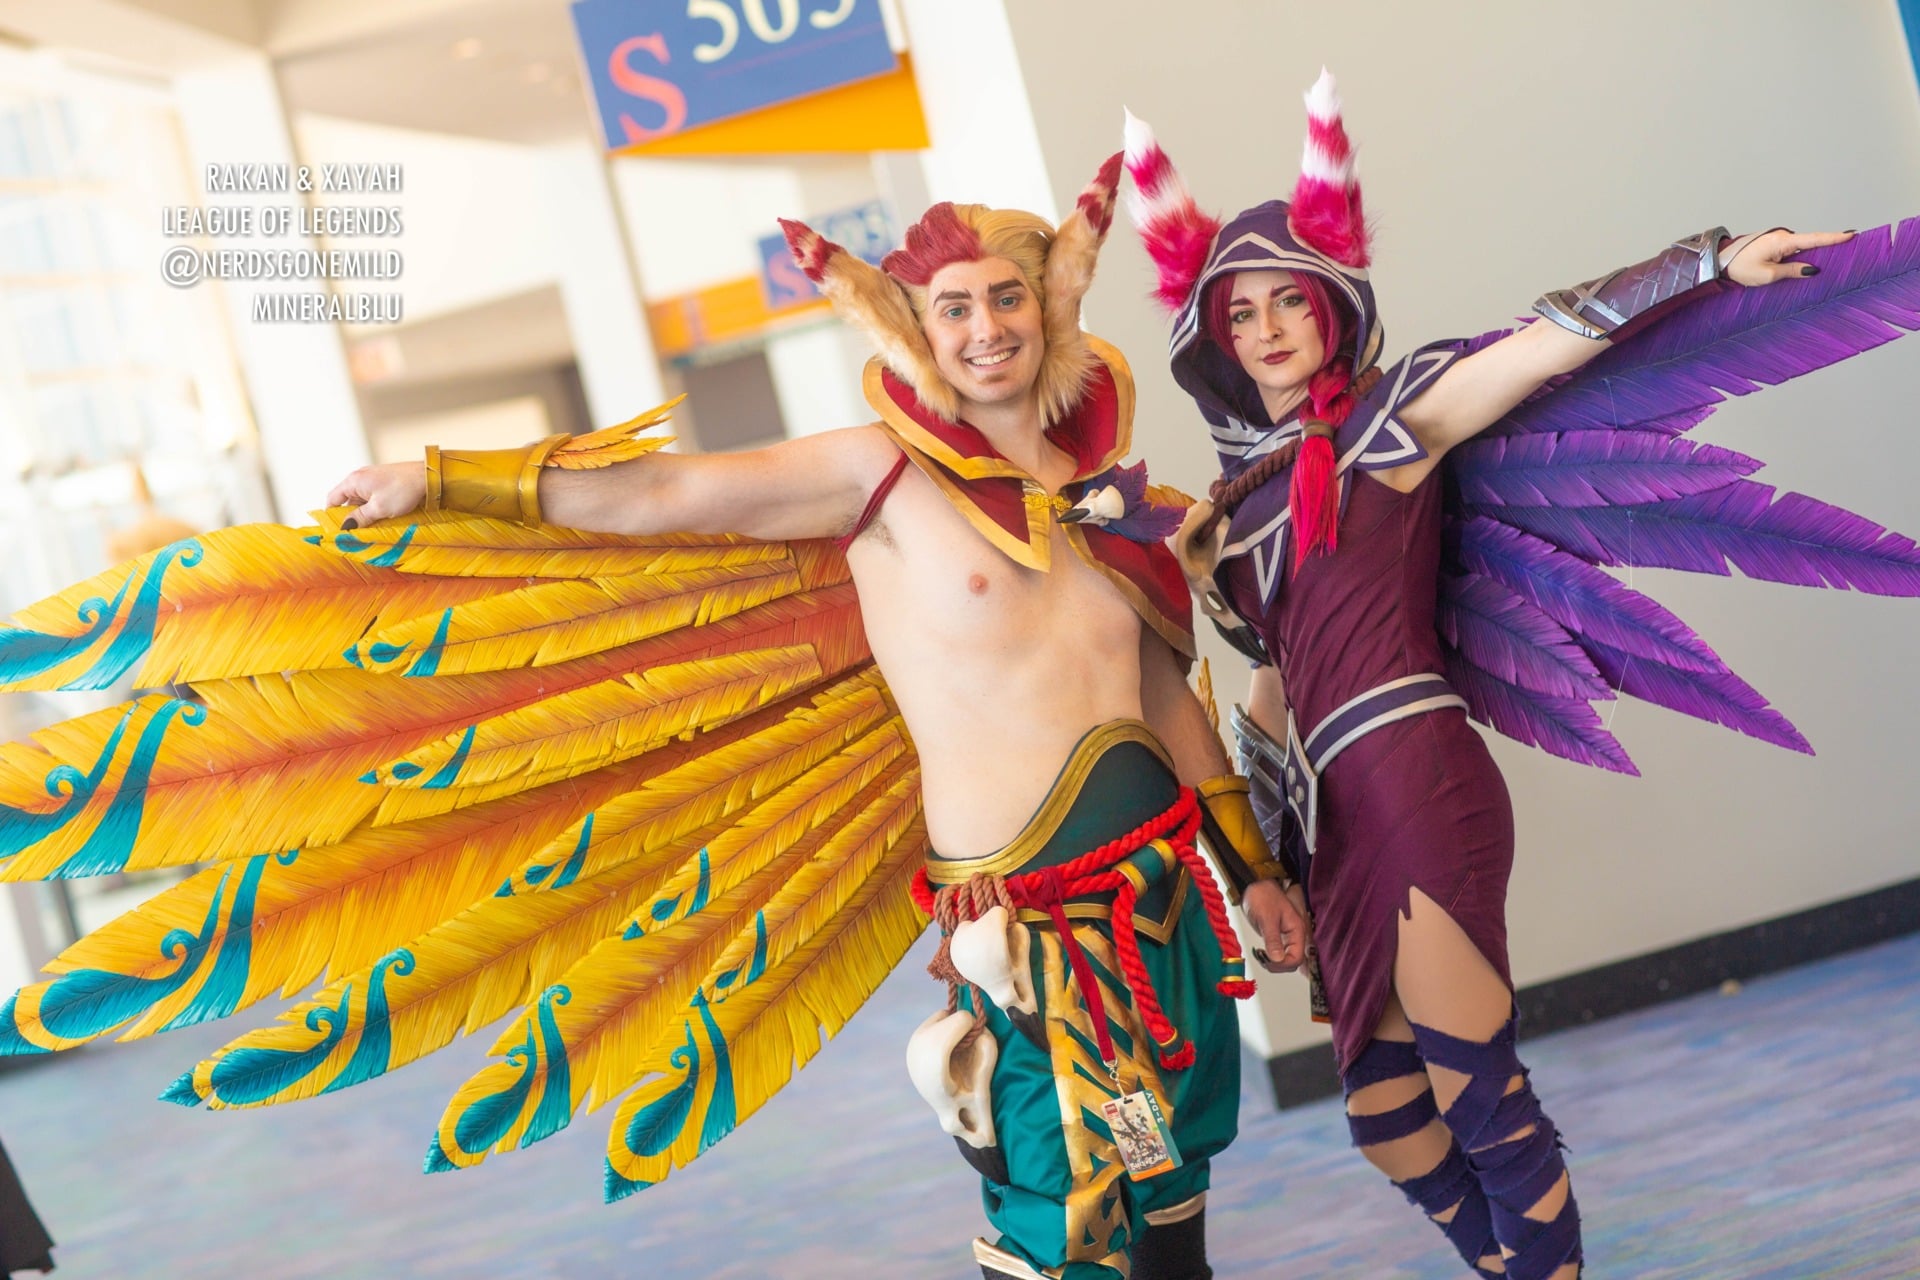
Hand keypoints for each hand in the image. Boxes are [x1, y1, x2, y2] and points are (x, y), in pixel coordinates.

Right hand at [325, 462, 427, 528]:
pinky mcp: (383, 483)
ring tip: (369, 528)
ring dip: (363, 514)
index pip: (332, 499)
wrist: (427, 477)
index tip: (335, 529)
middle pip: (346, 501)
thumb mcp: (379, 508)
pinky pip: (372, 498)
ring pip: (360, 501)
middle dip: (350, 517)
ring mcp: (372, 480)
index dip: (331, 515)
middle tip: (354, 533)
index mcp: (354, 480)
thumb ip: (360, 518)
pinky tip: (380, 519)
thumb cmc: (403, 488)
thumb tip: (345, 527)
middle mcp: (360, 478)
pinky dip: (373, 509)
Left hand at [1243, 878, 1311, 973]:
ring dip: (1275, 963)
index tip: (1269, 962)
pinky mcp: (1279, 937)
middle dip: (1279, 965)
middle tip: (1263, 960)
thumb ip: (1273, 939)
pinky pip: (1281, 953)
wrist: (1255, 884)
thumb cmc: (1263, 895)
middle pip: (1294, 961)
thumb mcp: (1267, 918)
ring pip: (1287, 959)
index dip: (1284, 964)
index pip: (1297, 957)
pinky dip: (1272, 958)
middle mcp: (1295, 935)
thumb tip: (1277, 959)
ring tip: (1262, 957)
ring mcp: (1287, 936)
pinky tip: (1264, 956)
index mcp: (1297, 929)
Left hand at [1719, 228, 1853, 287]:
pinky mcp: (1775, 245)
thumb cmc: (1740, 267)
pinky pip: (1795, 250)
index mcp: (1783, 241)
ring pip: (1804, 247)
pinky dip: (1804, 255)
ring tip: (1836, 258)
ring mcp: (1780, 240)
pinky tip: (1812, 263)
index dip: (1834, 238)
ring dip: (1816, 252)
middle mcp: (1783, 237)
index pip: (1814, 239)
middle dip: (1831, 245)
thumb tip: (1813, 270)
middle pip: (1813, 242)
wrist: (1721, 260)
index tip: (1852, 235)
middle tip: (1853, 246)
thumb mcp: (1767, 275)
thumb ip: (1792, 271)